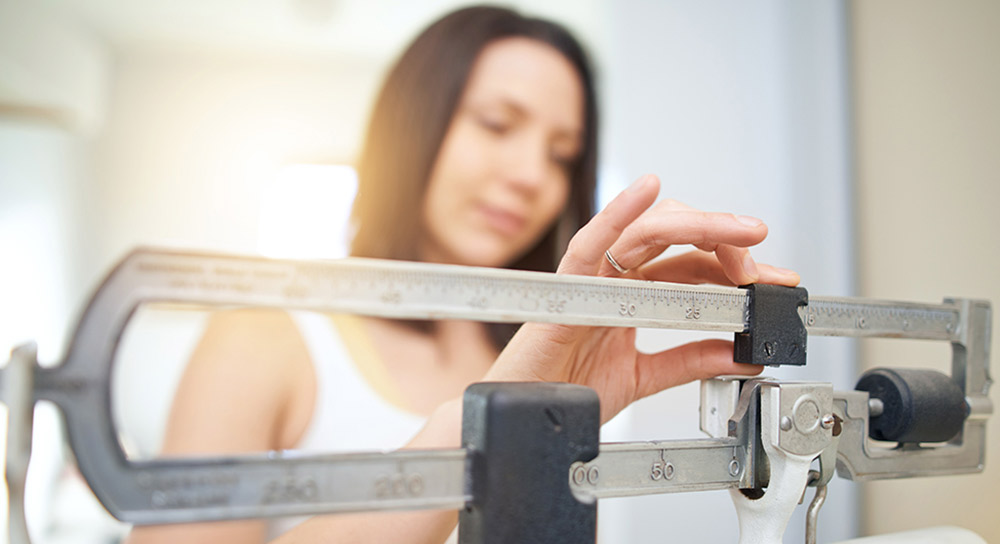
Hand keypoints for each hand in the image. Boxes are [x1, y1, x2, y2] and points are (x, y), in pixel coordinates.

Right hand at [483, 174, 800, 421]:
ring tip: (740, 229)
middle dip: (728, 245)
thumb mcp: (641, 377)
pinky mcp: (565, 289)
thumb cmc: (564, 392)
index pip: (692, 268)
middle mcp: (613, 278)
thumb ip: (687, 361)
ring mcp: (590, 279)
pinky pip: (590, 245)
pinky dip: (617, 214)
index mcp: (630, 294)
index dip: (737, 270)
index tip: (777, 282)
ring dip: (698, 226)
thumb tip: (740, 354)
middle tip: (769, 262)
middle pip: (677, 242)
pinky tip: (648, 191)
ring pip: (647, 234)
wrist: (525, 418)